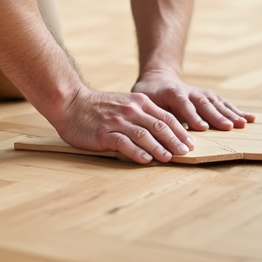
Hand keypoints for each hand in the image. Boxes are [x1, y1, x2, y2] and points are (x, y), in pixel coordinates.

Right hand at [55, 86, 195, 164]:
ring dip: (158, 148)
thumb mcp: (125, 103)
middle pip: (158, 126)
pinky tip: (145, 160)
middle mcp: (131, 110)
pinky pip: (124, 143)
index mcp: (139, 102)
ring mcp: (117, 121)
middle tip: (186, 153)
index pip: (165, 117)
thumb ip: (142, 115)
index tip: (190, 144)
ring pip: (144, 135)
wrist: (71, 103)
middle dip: (175, 141)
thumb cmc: (99, 107)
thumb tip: (164, 132)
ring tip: (169, 158)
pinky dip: (136, 152)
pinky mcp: (104, 133)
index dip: (180, 131)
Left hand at [132, 71, 255, 131]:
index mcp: (172, 93)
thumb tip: (152, 134)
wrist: (159, 79)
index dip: (192, 116)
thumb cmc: (149, 95)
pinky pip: (224, 104)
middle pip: (204, 103)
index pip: (183, 105)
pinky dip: (237, 110)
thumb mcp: (143, 101)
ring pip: (217, 103)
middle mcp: (190, 92)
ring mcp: (201, 93)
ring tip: (243, 124)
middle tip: (228, 127)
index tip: (202, 128)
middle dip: (216, 116)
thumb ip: (150, 115)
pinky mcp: (210, 97)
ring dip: (230, 114)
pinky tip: (251, 118)